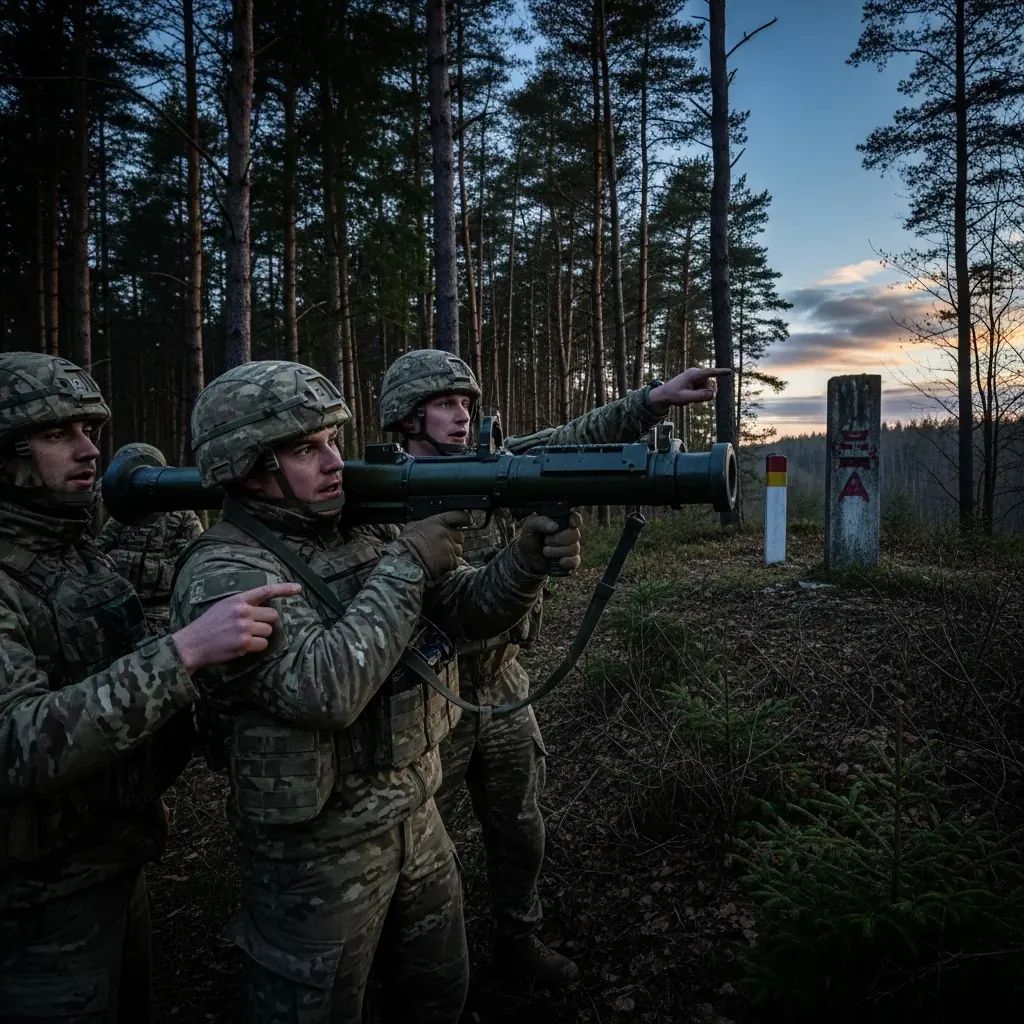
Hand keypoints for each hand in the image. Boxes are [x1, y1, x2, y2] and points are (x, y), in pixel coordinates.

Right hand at [172, 582, 300, 672]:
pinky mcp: (243, 643)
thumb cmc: (208, 625)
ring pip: (268, 631)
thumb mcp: (224, 606)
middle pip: (273, 615)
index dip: (284, 589)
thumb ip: (243, 604)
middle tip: (255, 628)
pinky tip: (242, 647)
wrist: (192, 644)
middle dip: (267, 622)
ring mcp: (244, 628)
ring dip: (261, 636)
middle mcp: (242, 611)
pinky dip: (256, 647)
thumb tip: (263, 605)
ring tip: (244, 637)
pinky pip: (263, 644)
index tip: (298, 588)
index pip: (266, 591)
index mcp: (238, 600)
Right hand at [391, 510, 470, 580]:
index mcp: (438, 522)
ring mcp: (449, 547)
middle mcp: (446, 533)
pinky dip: (448, 565)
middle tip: (442, 546)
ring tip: (437, 556)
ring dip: (451, 553)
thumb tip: (429, 523)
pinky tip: (438, 564)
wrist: (406, 561)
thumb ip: (426, 523)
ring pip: (458, 550)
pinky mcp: (450, 561)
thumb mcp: (413, 526)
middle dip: (454, 541)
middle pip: (460, 536)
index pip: (459, 516)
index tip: (468, 521)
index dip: (465, 519)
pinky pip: (455, 562)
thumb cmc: (406, 544)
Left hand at [516, 511, 582, 574]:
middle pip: (575, 534)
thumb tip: (555, 527)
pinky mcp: (570, 560)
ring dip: (558, 551)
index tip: (572, 525)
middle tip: (546, 540)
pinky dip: (568, 562)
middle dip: (559, 539)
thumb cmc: (530, 538)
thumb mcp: (530, 527)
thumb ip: (540, 522)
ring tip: (545, 551)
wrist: (527, 557)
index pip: (575, 517)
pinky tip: (559, 561)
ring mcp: (571, 547)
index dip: (576, 520)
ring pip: (574, 548)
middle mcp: (568, 533)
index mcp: (561, 521)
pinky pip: (575, 561)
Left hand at [648, 366, 731, 412]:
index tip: (730, 371)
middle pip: (710, 385)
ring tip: (690, 398)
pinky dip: (700, 395)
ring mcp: (698, 378)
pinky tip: (691, 396)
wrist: (664, 395)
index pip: (710, 373)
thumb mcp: (686, 398)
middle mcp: (697, 374)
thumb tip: (713, 394)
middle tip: (694, 399)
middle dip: (706, 394)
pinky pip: (705, 390)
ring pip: (709, 389)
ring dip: (702, 396)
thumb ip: (700, 396)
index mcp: (693, 374)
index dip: (720, 372)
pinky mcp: (698, 382)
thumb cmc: (673, 395)